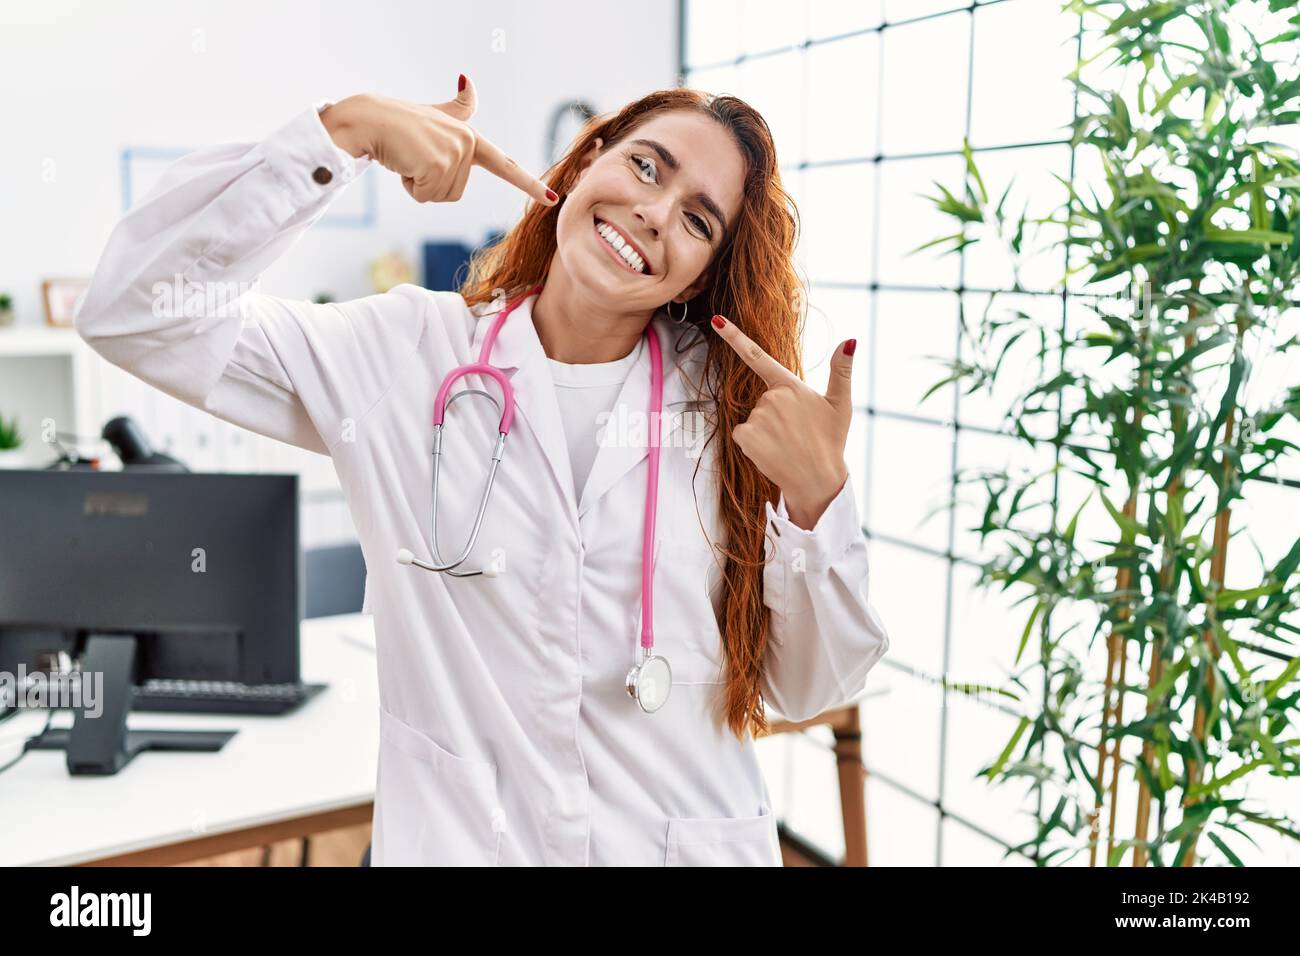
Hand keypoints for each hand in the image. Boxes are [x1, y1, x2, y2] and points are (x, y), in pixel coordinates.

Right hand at [320, 79, 557, 205]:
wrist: (370, 119)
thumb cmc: (401, 122)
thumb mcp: (436, 116)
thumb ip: (458, 107)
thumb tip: (468, 77)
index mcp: (471, 138)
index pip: (505, 165)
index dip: (529, 184)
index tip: (552, 198)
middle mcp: (468, 143)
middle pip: (456, 192)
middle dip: (429, 184)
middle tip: (415, 157)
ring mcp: (454, 153)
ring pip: (441, 195)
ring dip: (419, 185)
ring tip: (409, 158)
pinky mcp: (438, 164)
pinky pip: (426, 195)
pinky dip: (409, 186)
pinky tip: (403, 162)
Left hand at [710, 314, 854, 530]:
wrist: (818, 479)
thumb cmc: (830, 441)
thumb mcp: (841, 404)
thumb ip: (841, 370)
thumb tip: (850, 340)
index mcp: (791, 385)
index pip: (758, 356)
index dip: (735, 337)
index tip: (716, 320)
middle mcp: (772, 397)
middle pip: (764, 400)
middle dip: (776, 415)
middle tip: (796, 433)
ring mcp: (758, 416)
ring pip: (754, 419)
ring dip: (766, 431)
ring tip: (786, 444)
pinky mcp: (746, 435)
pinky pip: (743, 434)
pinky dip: (754, 444)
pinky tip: (772, 452)